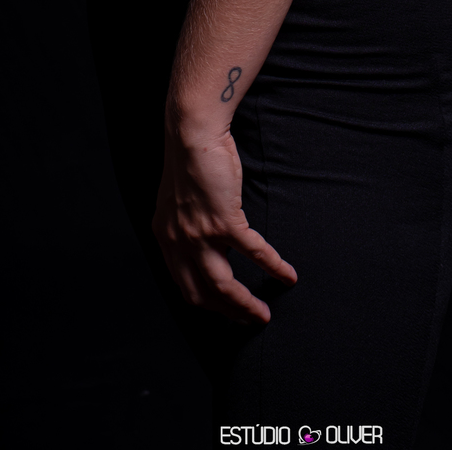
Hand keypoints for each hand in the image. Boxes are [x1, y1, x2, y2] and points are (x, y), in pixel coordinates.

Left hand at [152, 126, 296, 323]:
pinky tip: (286, 275)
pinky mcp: (223, 220)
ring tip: (263, 315)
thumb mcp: (177, 202)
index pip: (183, 286)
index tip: (224, 312)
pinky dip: (272, 266)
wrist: (193, 132)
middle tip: (248, 320)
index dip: (206, 305)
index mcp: (165, 238)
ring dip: (245, 306)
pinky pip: (253, 252)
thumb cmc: (190, 159)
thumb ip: (185, 226)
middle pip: (202, 295)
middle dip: (227, 314)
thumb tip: (203, 244)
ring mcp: (200, 234)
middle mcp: (178, 242)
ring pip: (223, 286)